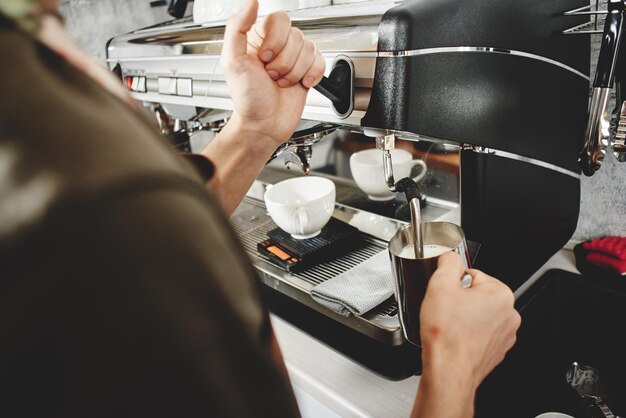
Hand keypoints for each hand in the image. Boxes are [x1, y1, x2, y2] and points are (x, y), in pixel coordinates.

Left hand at [221, 0, 325, 144]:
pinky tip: (299, 84)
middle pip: (296, 36)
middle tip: (271, 75)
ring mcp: (293, 58)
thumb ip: (237, 27)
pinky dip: (311, 75)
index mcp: (258, 37)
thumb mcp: (232, 61)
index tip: (264, 59)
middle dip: (284, 61)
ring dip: (295, 72)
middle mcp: (277, 45)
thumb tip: (252, 3)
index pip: (279, 20)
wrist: (263, 125)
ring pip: (309, 49)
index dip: (275, 41)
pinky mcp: (307, 71)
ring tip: (281, 82)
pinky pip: (320, 61)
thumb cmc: (247, 98)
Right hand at [420, 252, 520, 387]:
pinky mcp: (497, 350)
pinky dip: (467, 334)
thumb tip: (449, 256)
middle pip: (476, 294)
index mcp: (501, 293)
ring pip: (478, 314)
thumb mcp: (440, 285)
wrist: (449, 372)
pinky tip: (455, 339)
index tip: (445, 295)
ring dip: (463, 317)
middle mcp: (509, 314)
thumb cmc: (447, 336)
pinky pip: (480, 333)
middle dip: (459, 300)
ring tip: (449, 327)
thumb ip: (447, 262)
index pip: (472, 274)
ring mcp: (505, 335)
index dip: (453, 284)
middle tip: (445, 312)